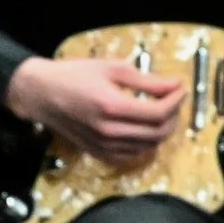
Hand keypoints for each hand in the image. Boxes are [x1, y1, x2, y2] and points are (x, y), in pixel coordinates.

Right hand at [4, 56, 182, 166]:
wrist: (42, 94)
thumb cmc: (76, 75)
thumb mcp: (112, 68)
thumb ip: (147, 80)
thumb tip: (175, 84)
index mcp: (113, 107)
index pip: (159, 112)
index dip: (176, 101)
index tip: (181, 88)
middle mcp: (109, 131)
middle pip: (158, 132)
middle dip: (174, 115)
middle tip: (174, 99)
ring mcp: (104, 146)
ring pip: (149, 146)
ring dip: (163, 129)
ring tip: (163, 110)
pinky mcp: (100, 154)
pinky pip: (134, 154)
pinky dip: (147, 142)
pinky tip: (145, 126)